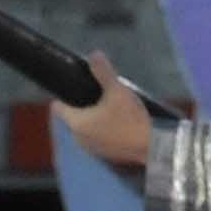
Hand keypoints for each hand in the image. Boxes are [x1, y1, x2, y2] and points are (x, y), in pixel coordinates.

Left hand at [53, 51, 153, 168]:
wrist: (152, 146)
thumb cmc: (131, 118)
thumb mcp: (117, 90)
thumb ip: (103, 71)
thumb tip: (93, 54)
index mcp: (76, 123)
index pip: (57, 107)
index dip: (64, 95)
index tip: (78, 87)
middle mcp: (78, 138)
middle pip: (74, 116)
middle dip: (84, 106)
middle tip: (103, 95)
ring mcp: (91, 149)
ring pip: (86, 128)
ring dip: (95, 119)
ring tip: (114, 109)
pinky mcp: (104, 155)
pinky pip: (97, 138)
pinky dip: (104, 131)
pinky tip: (121, 124)